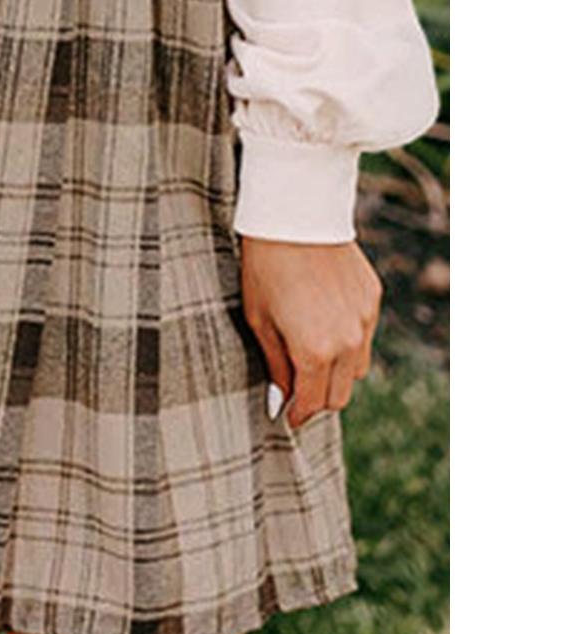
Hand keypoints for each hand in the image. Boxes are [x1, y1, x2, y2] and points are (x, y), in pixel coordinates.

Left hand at [239, 237, 382, 428]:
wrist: (295, 216)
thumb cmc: (265, 268)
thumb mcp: (259, 320)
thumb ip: (275, 364)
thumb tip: (281, 399)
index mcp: (315, 352)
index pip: (314, 403)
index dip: (299, 414)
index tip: (289, 417)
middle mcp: (347, 342)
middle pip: (340, 395)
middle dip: (318, 399)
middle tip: (297, 392)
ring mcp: (365, 320)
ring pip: (357, 368)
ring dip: (336, 373)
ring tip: (310, 357)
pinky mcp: (373, 299)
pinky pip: (364, 336)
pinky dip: (347, 342)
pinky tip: (324, 324)